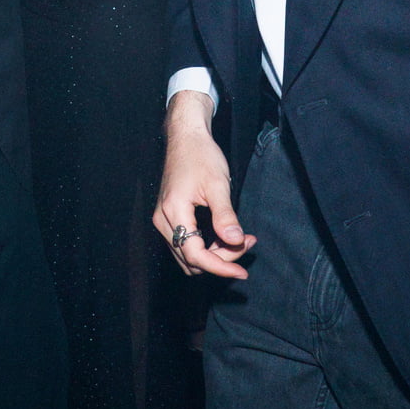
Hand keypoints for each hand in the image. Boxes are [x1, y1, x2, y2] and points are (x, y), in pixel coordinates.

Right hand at [155, 89, 255, 278]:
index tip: (242, 271)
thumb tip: (235, 242)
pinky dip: (208, 245)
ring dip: (215, 253)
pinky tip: (227, 233)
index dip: (221, 267)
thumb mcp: (217, 184)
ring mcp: (164, 220)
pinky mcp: (169, 217)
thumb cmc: (201, 155)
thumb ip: (225, 215)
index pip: (196, 255)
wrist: (186, 137)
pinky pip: (187, 243)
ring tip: (240, 238)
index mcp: (173, 213)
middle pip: (192, 259)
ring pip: (189, 255)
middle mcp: (163, 221)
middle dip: (221, 258)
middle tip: (247, 241)